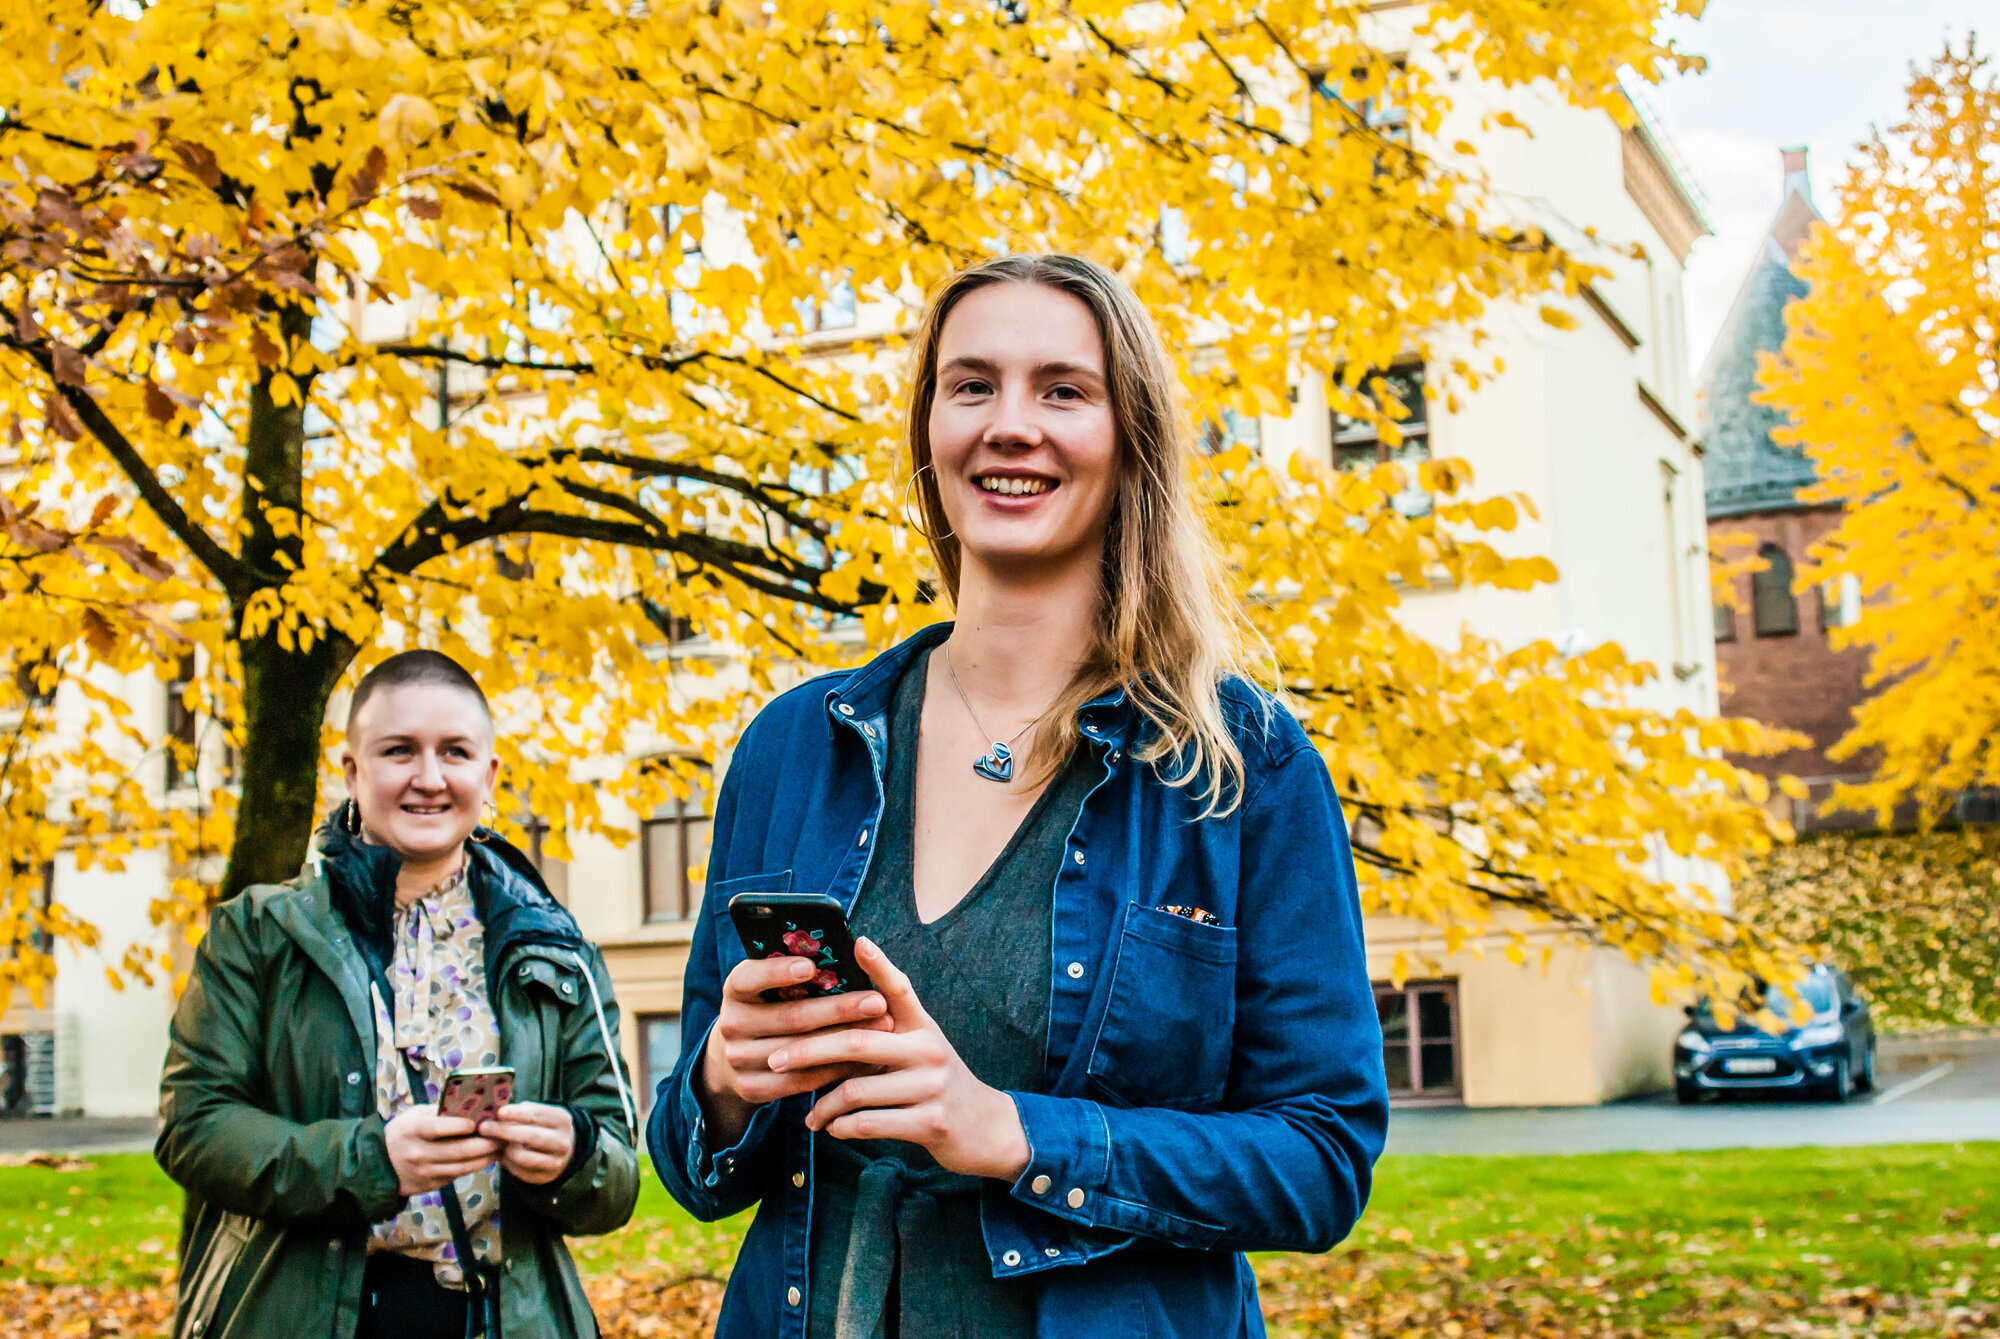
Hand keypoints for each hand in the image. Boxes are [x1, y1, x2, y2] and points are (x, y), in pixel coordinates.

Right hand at [384, 1108, 500, 1195]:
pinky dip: (473, 1167)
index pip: (437, 1128)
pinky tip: (486, 1158)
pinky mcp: (431, 1184)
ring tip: (499, 1148)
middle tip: (501, 1136)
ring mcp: (425, 1171)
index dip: (459, 1126)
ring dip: (485, 1158)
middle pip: (457, 1150)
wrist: (380, 1164)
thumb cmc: (402, 1132)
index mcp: (412, 1131)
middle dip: (484, 1143)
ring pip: (461, 1167)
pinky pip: (456, 1175)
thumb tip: (469, 1105)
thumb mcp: (413, 1116)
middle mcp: (418, 1153)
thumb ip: (437, 1111)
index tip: (478, 1122)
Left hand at [479, 1101, 575, 1184]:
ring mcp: (556, 1161)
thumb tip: (497, 1115)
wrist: (561, 1149)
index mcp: (561, 1120)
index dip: (517, 1114)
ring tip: (497, 1144)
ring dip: (506, 1150)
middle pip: (531, 1136)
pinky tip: (504, 1155)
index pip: (538, 1115)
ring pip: (524, 1157)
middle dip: (504, 1131)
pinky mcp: (546, 1177)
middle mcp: (562, 1142)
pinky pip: (520, 1171)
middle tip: (484, 1128)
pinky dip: (508, 1162)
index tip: (499, 1112)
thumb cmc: (542, 1126)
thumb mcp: (539, 1114)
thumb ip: (521, 1113)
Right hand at [699, 953, 893, 1147]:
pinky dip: (837, 1069)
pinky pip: (802, 1081)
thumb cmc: (770, 1007)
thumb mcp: (770, 986)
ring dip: (847, 1040)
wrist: (737, 1057)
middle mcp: (731, 1024)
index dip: (778, 972)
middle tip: (877, 1001)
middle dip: (839, 1009)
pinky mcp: (752, 1088)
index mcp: (735, 989)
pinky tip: (867, 1058)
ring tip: (884, 1028)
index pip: (750, 977)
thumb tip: (851, 951)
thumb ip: (797, 972)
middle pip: (790, 1017)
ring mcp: (739, 1059)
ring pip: (801, 1052)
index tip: (811, 966)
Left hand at [785, 937, 1029, 1181]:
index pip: (900, 988)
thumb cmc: (937, 1085)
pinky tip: (833, 1129)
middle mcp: (929, 1050)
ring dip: (823, 1106)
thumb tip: (830, 1022)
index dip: (879, 964)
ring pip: (856, 1090)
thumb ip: (886, 1033)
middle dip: (808, 1051)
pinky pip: (869, 1123)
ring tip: (810, 1116)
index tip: (857, 940)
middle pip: (856, 1042)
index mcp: (924, 1027)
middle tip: (776, 1059)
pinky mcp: (930, 1123)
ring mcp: (931, 1086)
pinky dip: (842, 1128)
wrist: (985, 1129)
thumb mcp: (920, 1050)